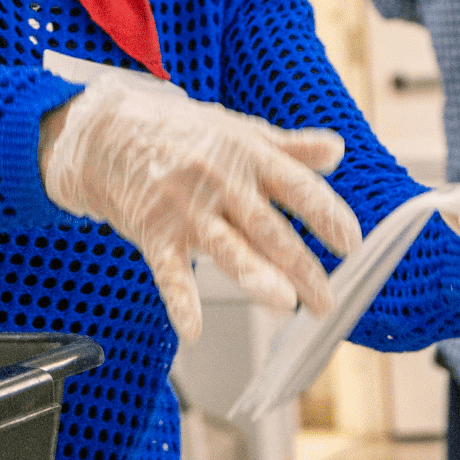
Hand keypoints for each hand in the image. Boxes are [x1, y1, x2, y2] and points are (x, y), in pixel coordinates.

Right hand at [41, 75, 362, 341]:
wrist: (108, 129)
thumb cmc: (182, 133)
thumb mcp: (239, 131)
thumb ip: (290, 147)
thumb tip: (337, 151)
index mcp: (249, 155)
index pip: (297, 187)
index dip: (327, 215)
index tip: (351, 243)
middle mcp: (221, 181)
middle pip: (268, 228)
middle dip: (300, 266)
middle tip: (325, 301)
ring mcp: (186, 208)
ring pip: (225, 246)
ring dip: (253, 274)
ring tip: (281, 303)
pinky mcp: (154, 231)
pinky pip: (169, 270)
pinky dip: (179, 300)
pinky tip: (192, 329)